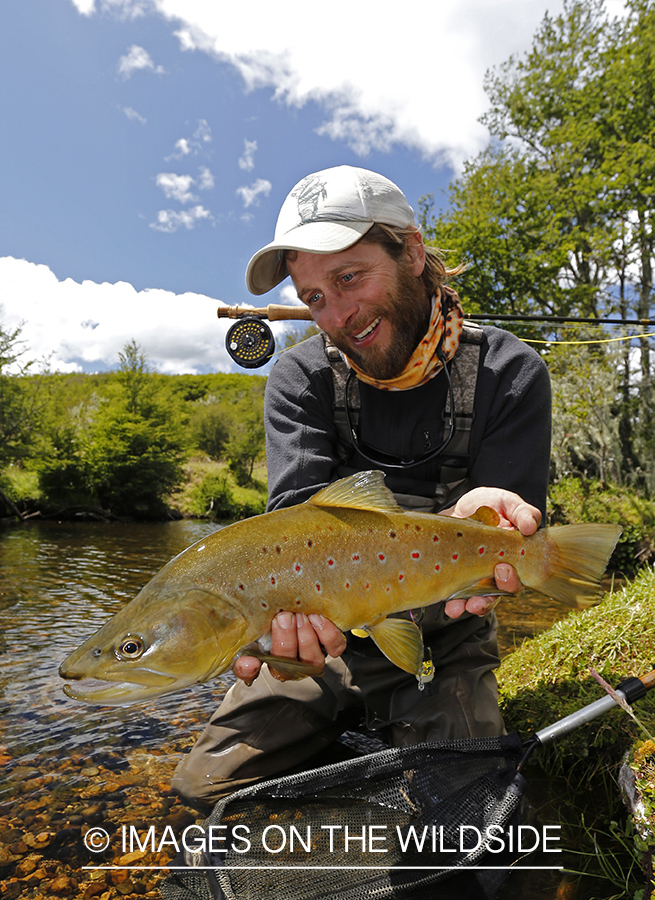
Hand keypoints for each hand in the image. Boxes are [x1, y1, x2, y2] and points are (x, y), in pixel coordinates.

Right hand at [233, 612, 346, 683]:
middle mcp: (287, 663)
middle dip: (285, 642)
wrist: (298, 598)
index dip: (248, 670)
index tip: (250, 661)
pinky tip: (317, 618)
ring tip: (301, 616)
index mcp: (262, 656)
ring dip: (306, 638)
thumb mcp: (257, 618)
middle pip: (286, 665)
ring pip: (312, 659)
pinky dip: (327, 634)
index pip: (249, 672)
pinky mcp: (330, 646)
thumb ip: (246, 634)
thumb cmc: (275, 609)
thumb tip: (247, 661)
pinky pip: (334, 647)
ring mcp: (311, 656)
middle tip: (284, 618)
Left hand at [441, 487, 541, 618]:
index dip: (511, 581)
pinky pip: (456, 593)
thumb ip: (522, 512)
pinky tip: (449, 604)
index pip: (517, 579)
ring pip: (476, 599)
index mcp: (513, 559)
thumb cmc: (493, 505)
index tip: (503, 569)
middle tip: (478, 596)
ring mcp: (475, 575)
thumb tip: (531, 527)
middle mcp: (495, 572)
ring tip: (459, 607)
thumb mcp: (509, 503)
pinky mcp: (457, 574)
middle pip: (495, 594)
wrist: (463, 505)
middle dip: (487, 600)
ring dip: (468, 605)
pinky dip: (452, 602)